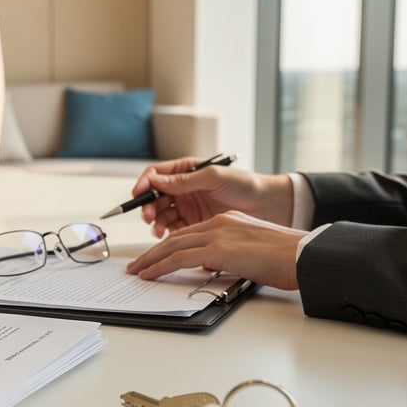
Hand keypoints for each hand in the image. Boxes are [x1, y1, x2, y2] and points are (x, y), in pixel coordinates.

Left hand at [126, 210, 303, 289]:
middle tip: (137, 265)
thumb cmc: (286, 260)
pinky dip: (160, 266)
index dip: (168, 246)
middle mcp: (219, 223)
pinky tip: (149, 275)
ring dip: (150, 260)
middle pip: (176, 237)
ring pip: (172, 246)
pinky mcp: (218, 249)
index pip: (189, 233)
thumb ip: (229, 257)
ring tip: (136, 272)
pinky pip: (179, 257)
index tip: (155, 257)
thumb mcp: (251, 254)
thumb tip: (212, 269)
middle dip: (153, 252)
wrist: (302, 256)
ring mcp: (218, 234)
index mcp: (228, 222)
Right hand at [131, 158, 293, 237]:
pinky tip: (166, 236)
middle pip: (155, 196)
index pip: (157, 174)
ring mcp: (188, 207)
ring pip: (161, 214)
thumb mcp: (214, 177)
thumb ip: (184, 180)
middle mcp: (184, 189)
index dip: (145, 182)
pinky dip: (165, 232)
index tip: (139, 192)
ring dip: (155, 221)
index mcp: (187, 170)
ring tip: (158, 229)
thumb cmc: (246, 185)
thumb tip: (157, 179)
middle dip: (148, 206)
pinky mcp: (193, 224)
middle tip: (149, 216)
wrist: (267, 207)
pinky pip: (172, 228)